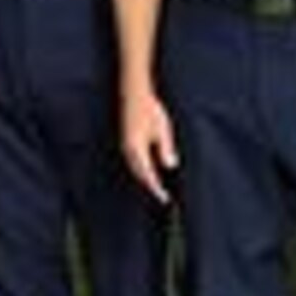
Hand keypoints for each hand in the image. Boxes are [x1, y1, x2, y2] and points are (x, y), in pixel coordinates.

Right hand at [120, 86, 176, 204]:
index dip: (156, 189)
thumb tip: (171, 167)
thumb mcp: (163, 129)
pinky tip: (150, 172)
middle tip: (164, 197)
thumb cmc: (150, 110)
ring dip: (145, 179)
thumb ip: (166, 149)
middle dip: (151, 187)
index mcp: (136, 149)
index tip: (165, 199)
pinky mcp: (126, 143)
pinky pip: (133, 162)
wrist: (134, 95)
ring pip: (135, 169)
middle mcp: (127, 150)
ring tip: (158, 188)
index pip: (147, 175)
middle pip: (139, 175)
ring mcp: (124, 147)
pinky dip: (142, 170)